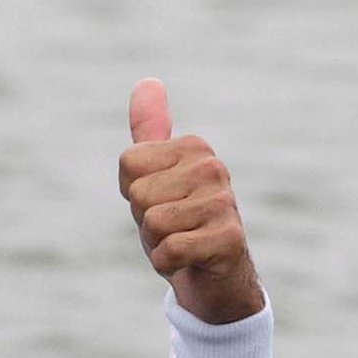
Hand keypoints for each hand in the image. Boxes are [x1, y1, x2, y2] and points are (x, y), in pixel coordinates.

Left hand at [121, 80, 264, 324]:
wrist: (213, 275)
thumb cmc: (179, 220)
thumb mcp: (156, 174)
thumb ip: (150, 130)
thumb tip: (147, 82)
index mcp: (193, 146)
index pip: (128, 165)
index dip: (133, 192)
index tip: (160, 200)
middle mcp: (213, 167)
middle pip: (138, 195)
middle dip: (146, 220)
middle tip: (172, 226)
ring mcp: (225, 201)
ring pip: (152, 222)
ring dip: (158, 242)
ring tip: (182, 240)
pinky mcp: (229, 238)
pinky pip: (169, 251)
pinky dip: (169, 263)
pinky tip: (190, 260)